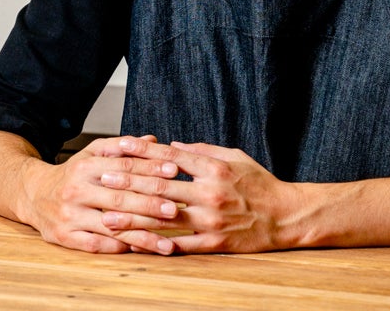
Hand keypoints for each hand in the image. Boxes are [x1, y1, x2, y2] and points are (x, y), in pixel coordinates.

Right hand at [13, 135, 182, 254]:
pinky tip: (142, 251)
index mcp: (85, 165)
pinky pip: (97, 245)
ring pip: (111, 225)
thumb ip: (122, 148)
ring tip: (168, 242)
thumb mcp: (92, 154)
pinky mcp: (64, 236)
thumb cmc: (72, 174)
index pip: (123, 167)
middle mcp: (76, 189)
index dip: (150, 168)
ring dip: (142, 235)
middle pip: (119, 198)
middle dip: (150, 204)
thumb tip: (154, 141)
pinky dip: (120, 248)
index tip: (174, 172)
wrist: (33, 194)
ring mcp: (69, 215)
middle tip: (176, 209)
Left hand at [97, 138, 303, 253]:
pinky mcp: (215, 243)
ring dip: (134, 217)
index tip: (119, 147)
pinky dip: (157, 245)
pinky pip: (181, 245)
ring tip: (108, 216)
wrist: (286, 216)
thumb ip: (202, 150)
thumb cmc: (259, 184)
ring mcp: (211, 220)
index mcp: (214, 168)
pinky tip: (137, 245)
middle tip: (103, 180)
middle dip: (129, 183)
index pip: (170, 156)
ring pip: (165, 218)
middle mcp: (210, 193)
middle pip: (161, 186)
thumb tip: (171, 144)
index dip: (142, 151)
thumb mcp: (234, 157)